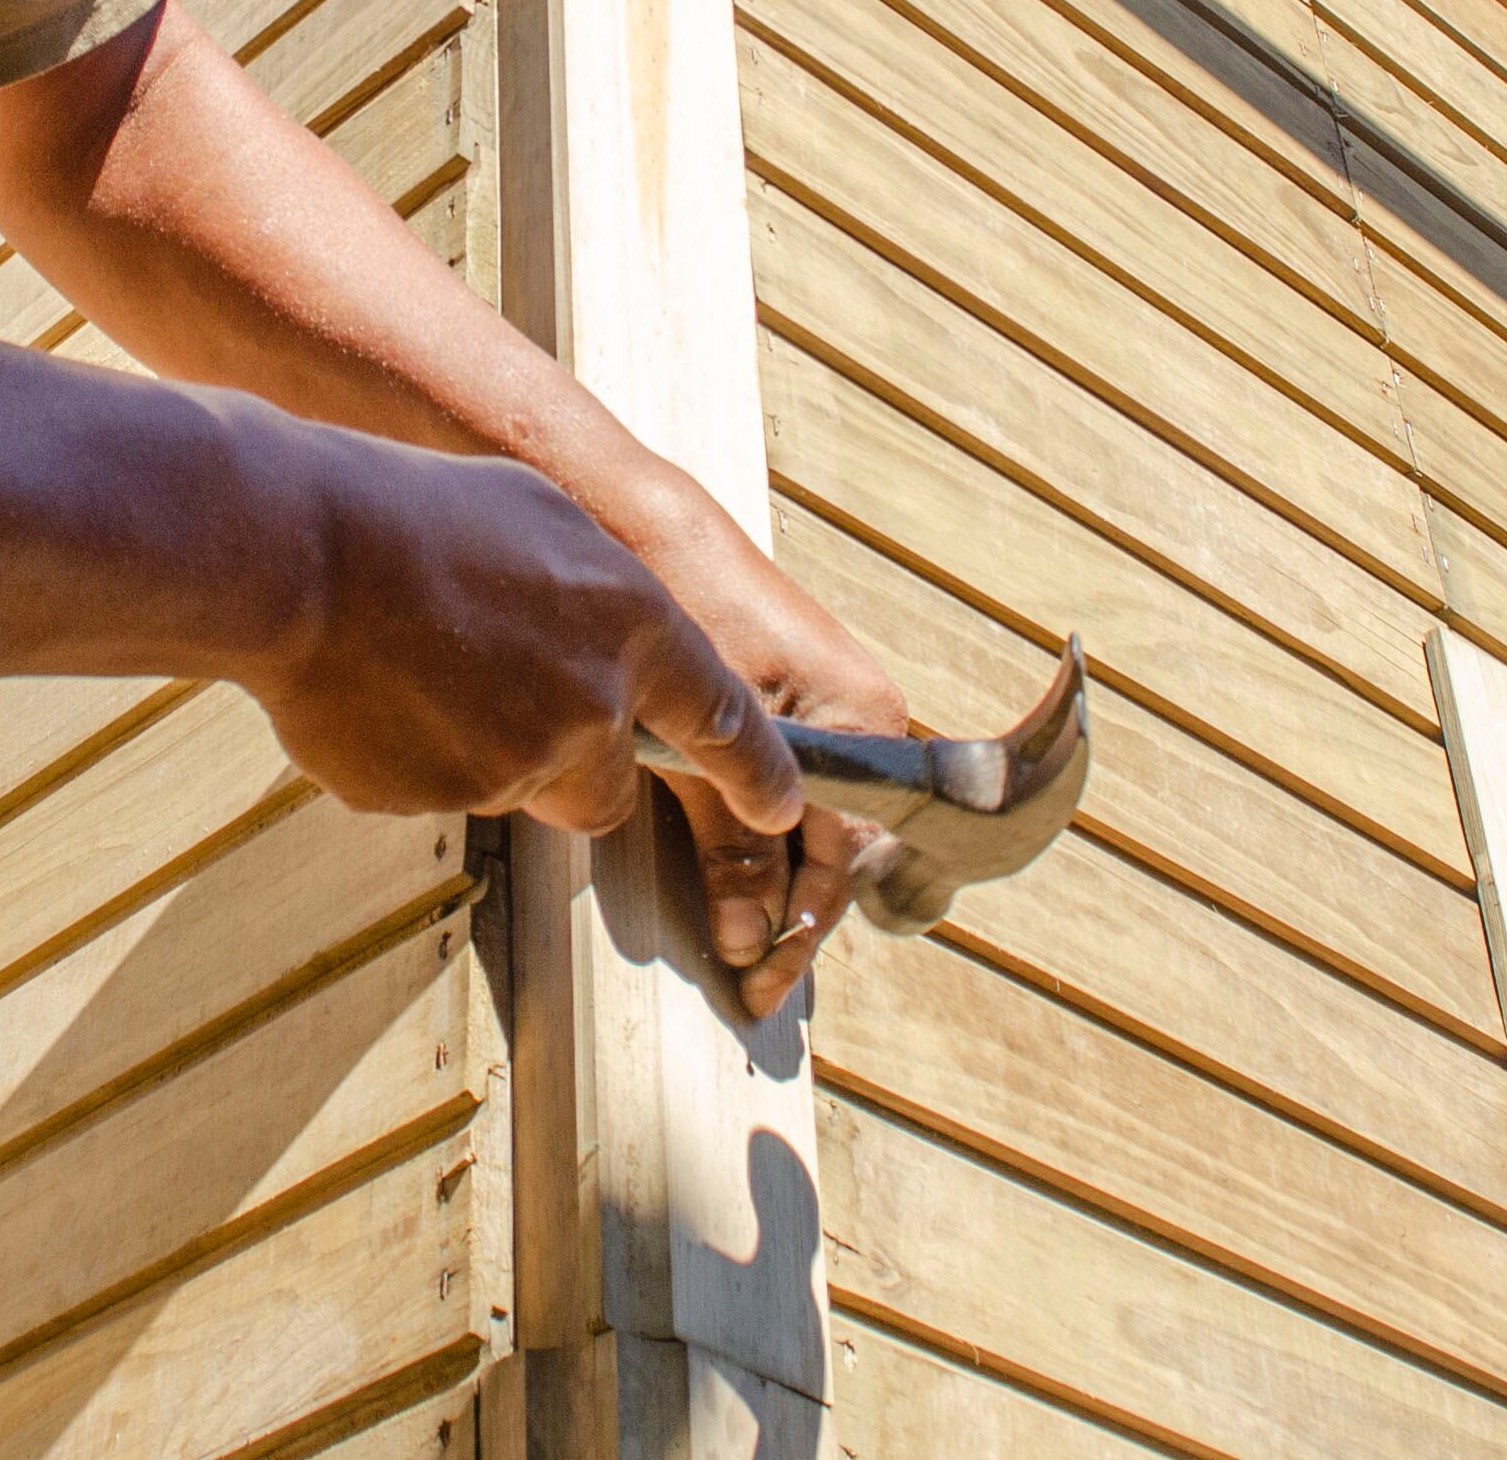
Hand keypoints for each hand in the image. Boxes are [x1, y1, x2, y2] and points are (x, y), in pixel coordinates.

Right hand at [244, 422, 803, 854]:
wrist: (302, 550)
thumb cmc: (417, 510)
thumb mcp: (542, 516)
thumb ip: (599, 597)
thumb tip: (604, 644)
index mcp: (632, 625)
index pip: (728, 723)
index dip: (762, 777)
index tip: (783, 813)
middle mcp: (590, 708)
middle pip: (608, 789)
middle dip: (571, 765)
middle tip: (503, 698)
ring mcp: (512, 765)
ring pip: (515, 789)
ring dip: (481, 749)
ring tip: (415, 660)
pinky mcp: (433, 802)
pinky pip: (433, 794)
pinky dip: (412, 757)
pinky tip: (372, 686)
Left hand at [603, 468, 909, 1015]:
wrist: (641, 521)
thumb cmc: (685, 608)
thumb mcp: (706, 736)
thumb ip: (732, 835)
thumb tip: (750, 934)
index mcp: (865, 720)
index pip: (849, 860)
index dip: (802, 930)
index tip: (756, 985)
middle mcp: (861, 716)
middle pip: (838, 848)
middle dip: (793, 918)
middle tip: (747, 981)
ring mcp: (824, 706)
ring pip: (809, 822)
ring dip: (773, 883)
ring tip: (735, 942)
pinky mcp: (782, 699)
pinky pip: (785, 788)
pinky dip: (757, 838)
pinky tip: (724, 871)